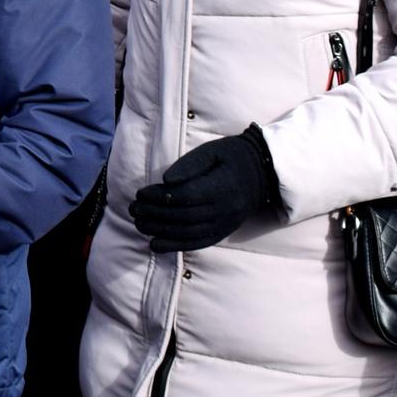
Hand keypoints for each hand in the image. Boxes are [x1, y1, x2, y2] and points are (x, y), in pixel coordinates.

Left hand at [130, 126, 278, 253]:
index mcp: (222, 187)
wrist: (263, 173)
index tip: (140, 193)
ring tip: (138, 224)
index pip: (185, 197)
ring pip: (188, 233)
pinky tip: (155, 245)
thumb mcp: (212, 151)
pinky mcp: (223, 232)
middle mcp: (225, 209)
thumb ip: (190, 164)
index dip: (159, 197)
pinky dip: (175, 246)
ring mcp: (225, 224)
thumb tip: (166, 180)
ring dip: (160, 231)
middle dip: (154, 215)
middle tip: (133, 209)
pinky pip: (198, 243)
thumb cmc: (232, 156)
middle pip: (184, 217)